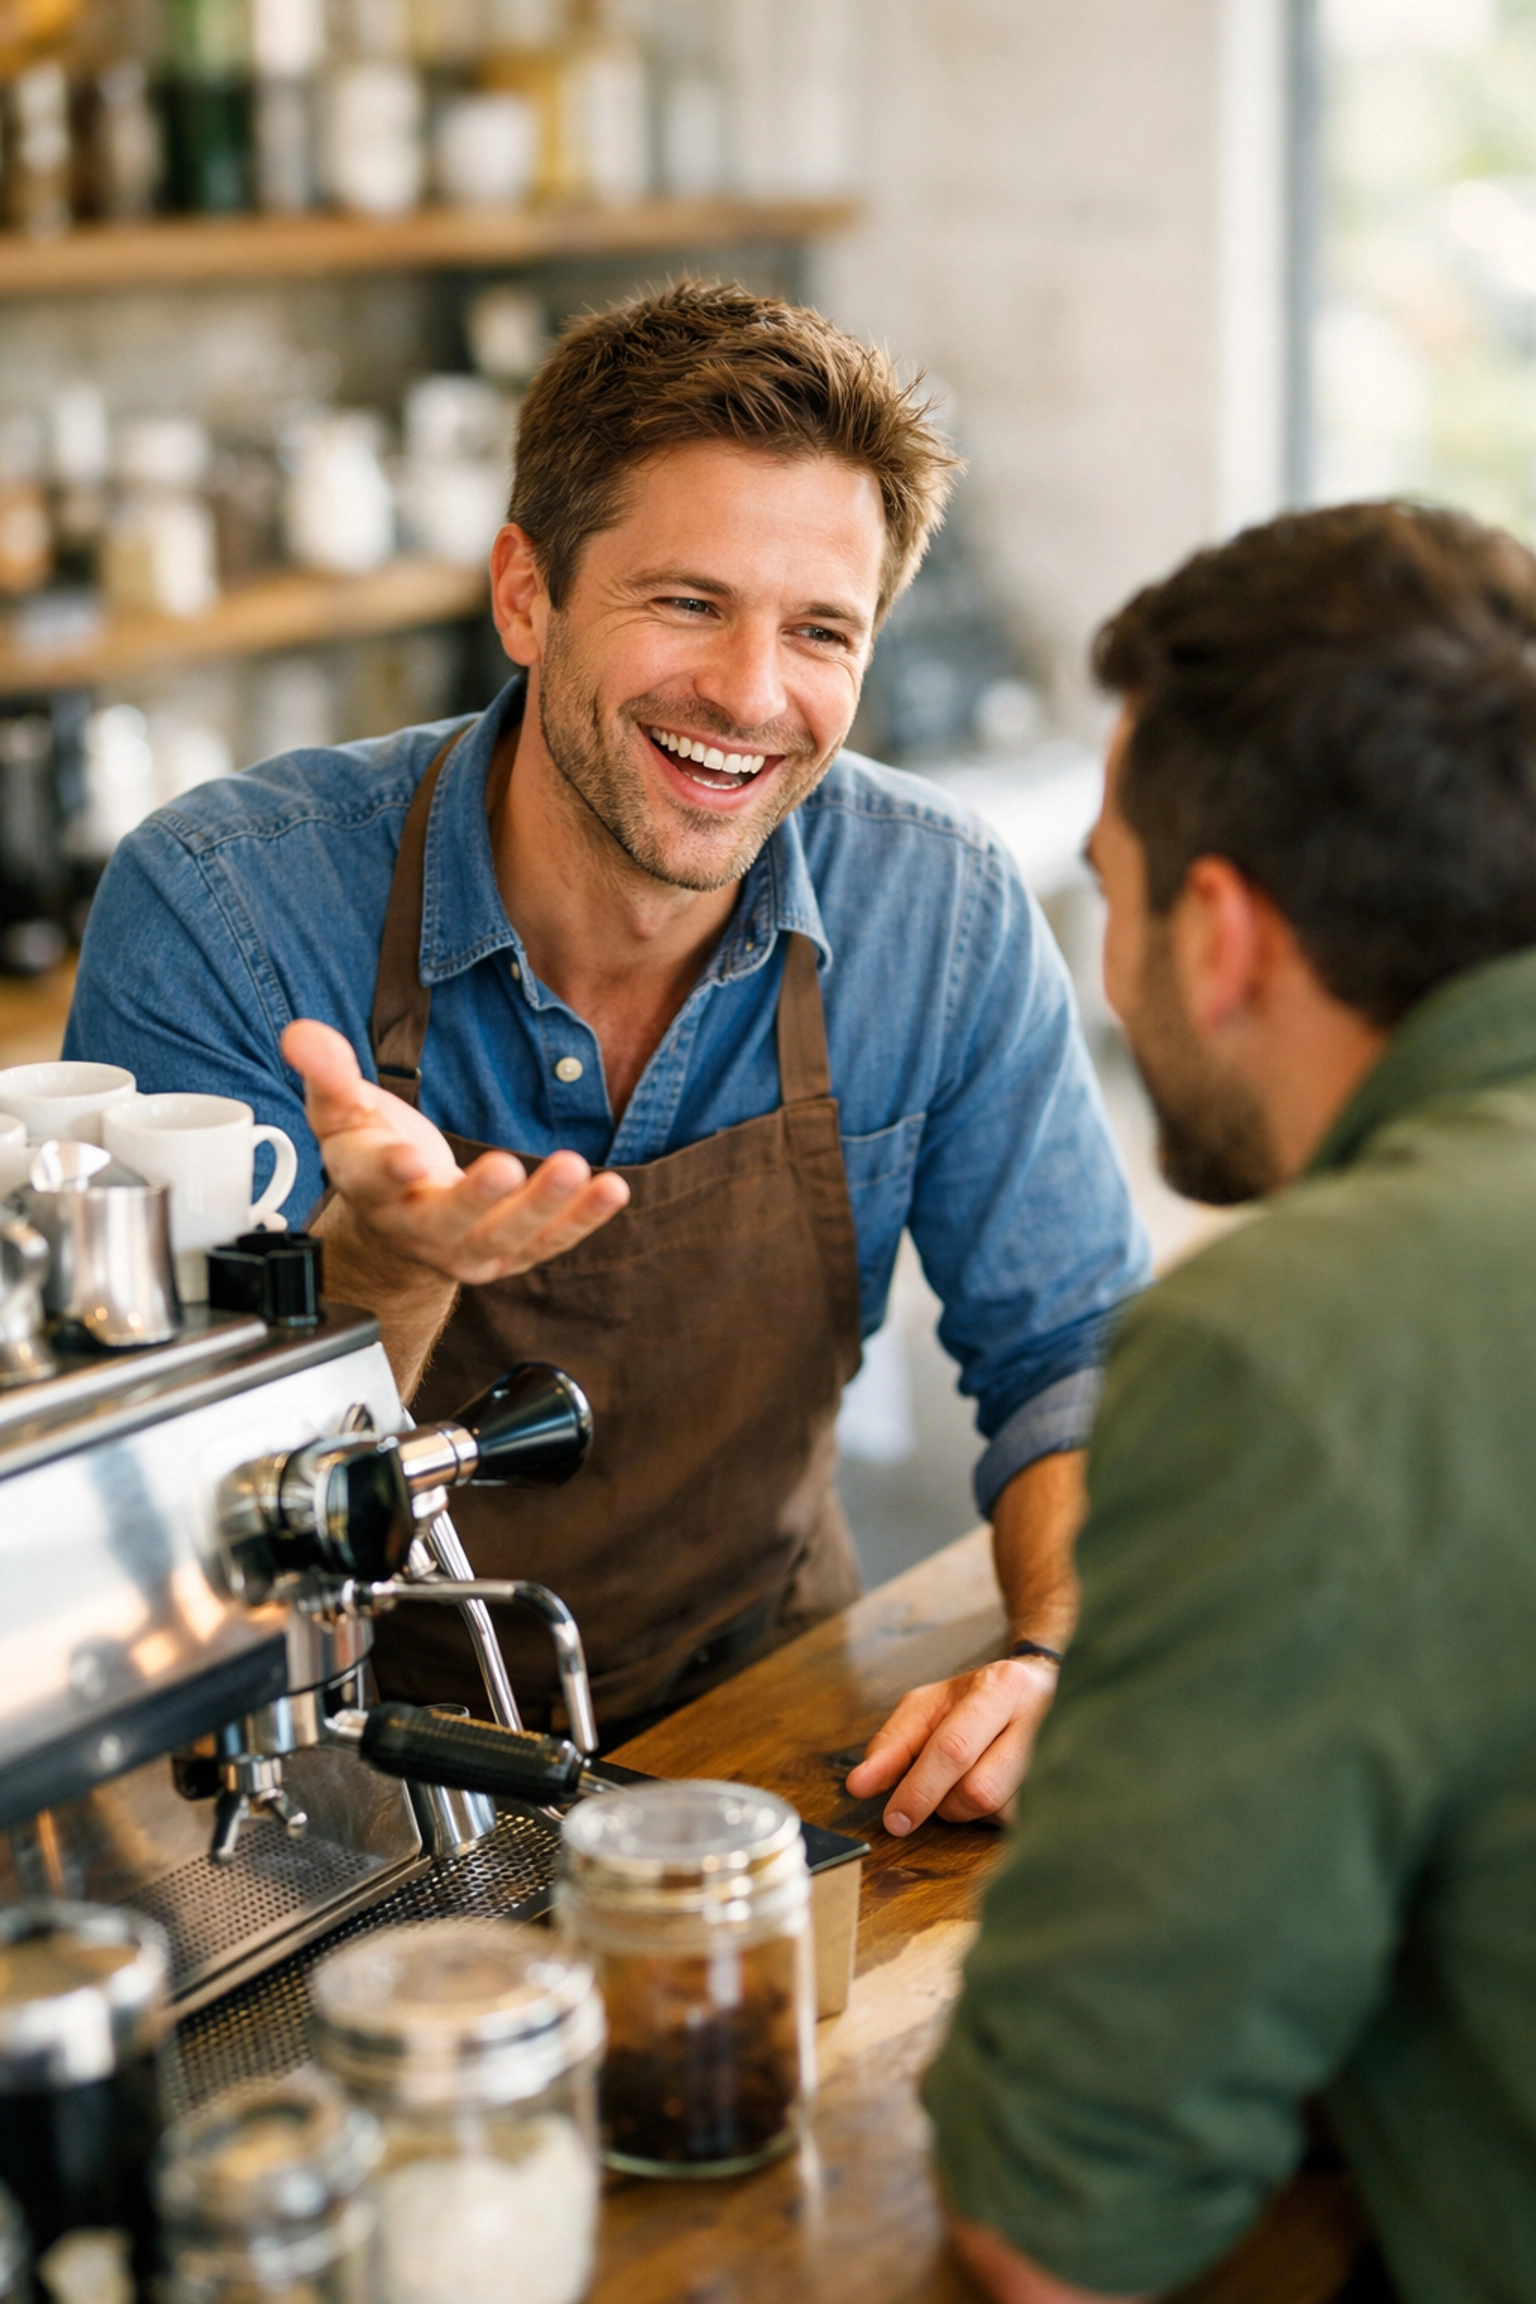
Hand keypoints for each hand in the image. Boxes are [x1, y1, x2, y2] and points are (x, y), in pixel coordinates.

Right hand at [281, 1018, 629, 1282]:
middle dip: (477, 1199)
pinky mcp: (510, 1252)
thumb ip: (327, 1071)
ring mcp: (467, 1248)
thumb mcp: (341, 1109)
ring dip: (544, 1208)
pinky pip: (549, 1241)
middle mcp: (418, 1229)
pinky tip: (611, 1190)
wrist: (396, 1219)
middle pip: (449, 1222)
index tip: (411, 1158)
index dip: (392, 1171)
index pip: (378, 1183)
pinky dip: (582, 1219)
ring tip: (575, 1171)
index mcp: (371, 1189)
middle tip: (504, 1168)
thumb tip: (301, 1032)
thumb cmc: (370, 1151)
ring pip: (506, 1238)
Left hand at [844, 1655, 1058, 1835]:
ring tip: (971, 1781)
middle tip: (932, 1797)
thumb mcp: (931, 1706)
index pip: (954, 1748)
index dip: (919, 1789)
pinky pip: (1021, 1824)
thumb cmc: (981, 1700)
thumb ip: (894, 1743)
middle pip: (979, 1790)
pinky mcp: (1072, 1788)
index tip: (893, 1820)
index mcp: (1000, 1687)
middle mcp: (1040, 1717)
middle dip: (944, 1804)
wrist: (1050, 1686)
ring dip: (970, 1811)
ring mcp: (1064, 1755)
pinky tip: (999, 1791)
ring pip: (1000, 1813)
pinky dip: (996, 1818)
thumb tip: (859, 1785)